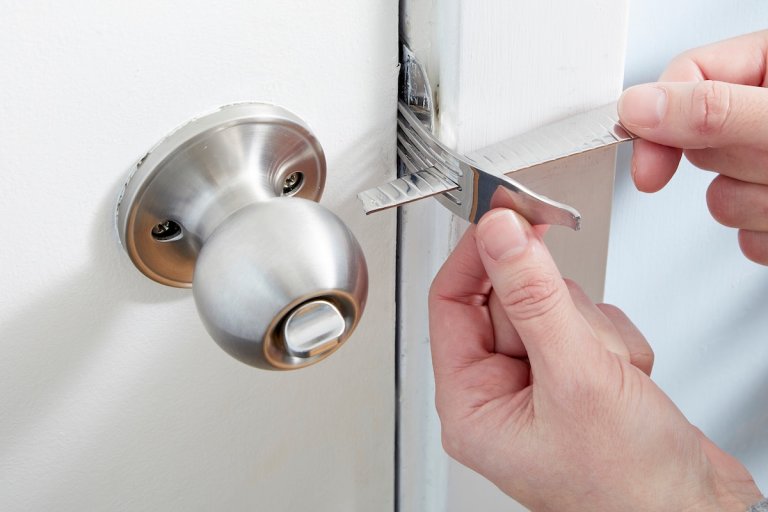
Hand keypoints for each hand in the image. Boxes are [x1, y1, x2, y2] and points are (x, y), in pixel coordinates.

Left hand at [428, 209, 762, 510]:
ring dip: (594, 333)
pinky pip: (589, 325)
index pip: (451, 300)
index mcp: (470, 401)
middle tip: (582, 344)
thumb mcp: (574, 378)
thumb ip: (533, 296)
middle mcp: (498, 392)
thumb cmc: (630, 485)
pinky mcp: (579, 378)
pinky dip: (617, 346)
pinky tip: (629, 383)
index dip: (479, 254)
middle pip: (510, 298)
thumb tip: (499, 234)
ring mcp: (541, 383)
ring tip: (612, 376)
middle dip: (558, 312)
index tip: (506, 216)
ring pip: (555, 307)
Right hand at [618, 30, 767, 264]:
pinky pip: (742, 235)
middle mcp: (765, 114)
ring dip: (751, 207)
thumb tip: (637, 107)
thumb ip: (712, 112)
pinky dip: (764, 237)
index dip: (659, 122)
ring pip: (718, 197)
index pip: (687, 77)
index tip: (648, 171)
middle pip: (696, 142)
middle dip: (730, 167)